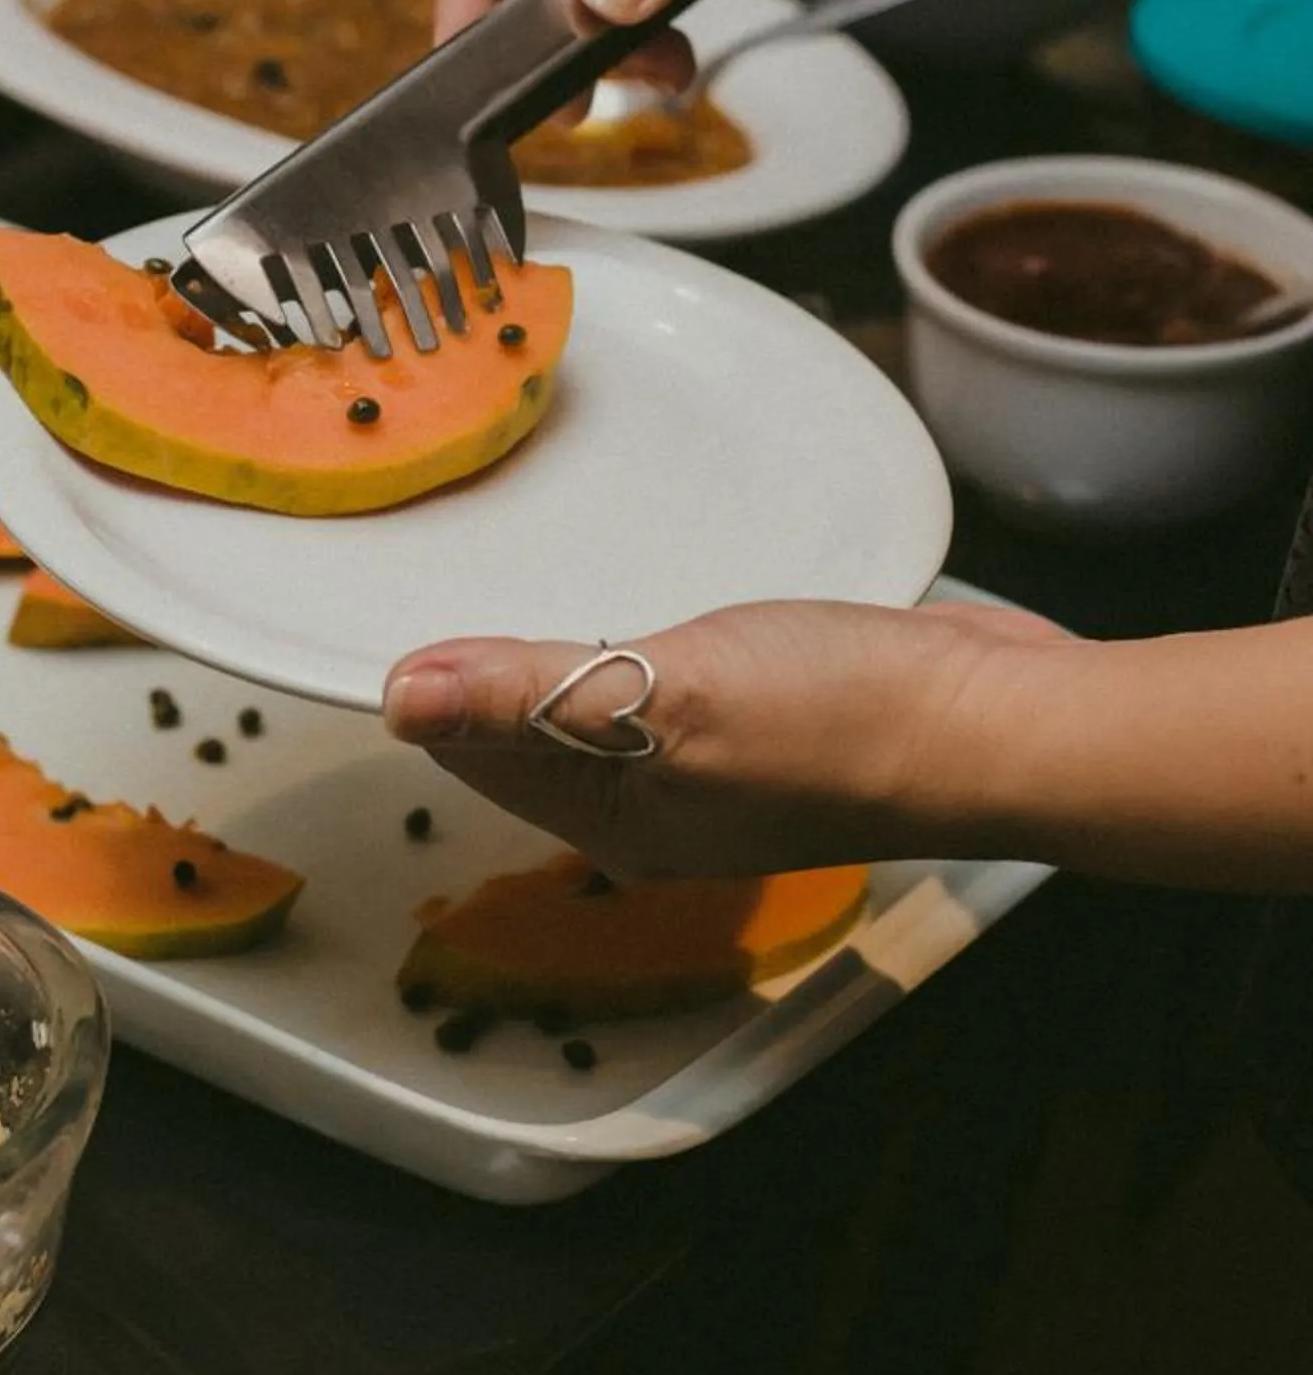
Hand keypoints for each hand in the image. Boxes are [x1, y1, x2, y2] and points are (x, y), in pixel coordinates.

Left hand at [382, 599, 1075, 879]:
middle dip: (486, 659)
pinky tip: (642, 579)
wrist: (995, 720)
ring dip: (563, 636)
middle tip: (432, 555)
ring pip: (601, 694)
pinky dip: (644, 628)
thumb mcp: (665, 697)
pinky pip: (671, 669)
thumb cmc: (839, 720)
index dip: (429, 682)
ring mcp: (716, 759)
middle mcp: (653, 803)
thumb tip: (397, 698)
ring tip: (511, 555)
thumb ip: (529, 695)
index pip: (474, 751)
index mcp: (610, 819)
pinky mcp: (772, 710)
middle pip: (530, 728)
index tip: (378, 596)